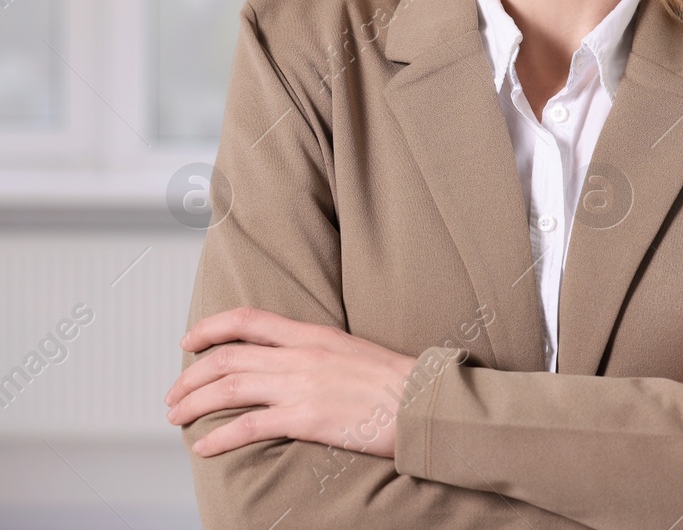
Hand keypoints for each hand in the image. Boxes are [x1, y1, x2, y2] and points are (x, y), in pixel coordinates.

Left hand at [165, 308, 418, 458]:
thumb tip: (287, 365)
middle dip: (189, 377)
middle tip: (174, 396)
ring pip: (228, 389)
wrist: (424, 401)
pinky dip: (219, 437)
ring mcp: (303, 385)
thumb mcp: (352, 352)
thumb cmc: (395, 382)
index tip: (187, 342)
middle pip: (227, 358)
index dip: (209, 329)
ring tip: (178, 419)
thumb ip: (316, 353)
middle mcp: (302, 355)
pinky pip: (248, 426)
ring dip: (193, 404)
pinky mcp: (308, 417)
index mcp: (313, 335)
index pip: (248, 320)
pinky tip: (205, 447)